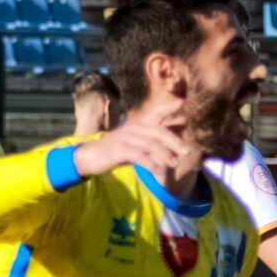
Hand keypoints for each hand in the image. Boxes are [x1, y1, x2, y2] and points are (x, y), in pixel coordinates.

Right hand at [73, 118, 196, 180]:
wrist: (90, 157)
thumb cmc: (114, 152)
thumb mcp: (133, 144)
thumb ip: (150, 143)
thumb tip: (171, 149)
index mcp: (137, 125)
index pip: (155, 114)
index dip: (168, 109)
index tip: (183, 105)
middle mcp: (132, 128)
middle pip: (158, 132)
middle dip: (174, 141)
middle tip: (186, 151)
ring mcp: (125, 138)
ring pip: (150, 144)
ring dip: (165, 155)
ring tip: (174, 164)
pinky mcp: (119, 150)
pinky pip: (139, 156)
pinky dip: (151, 164)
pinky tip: (158, 171)